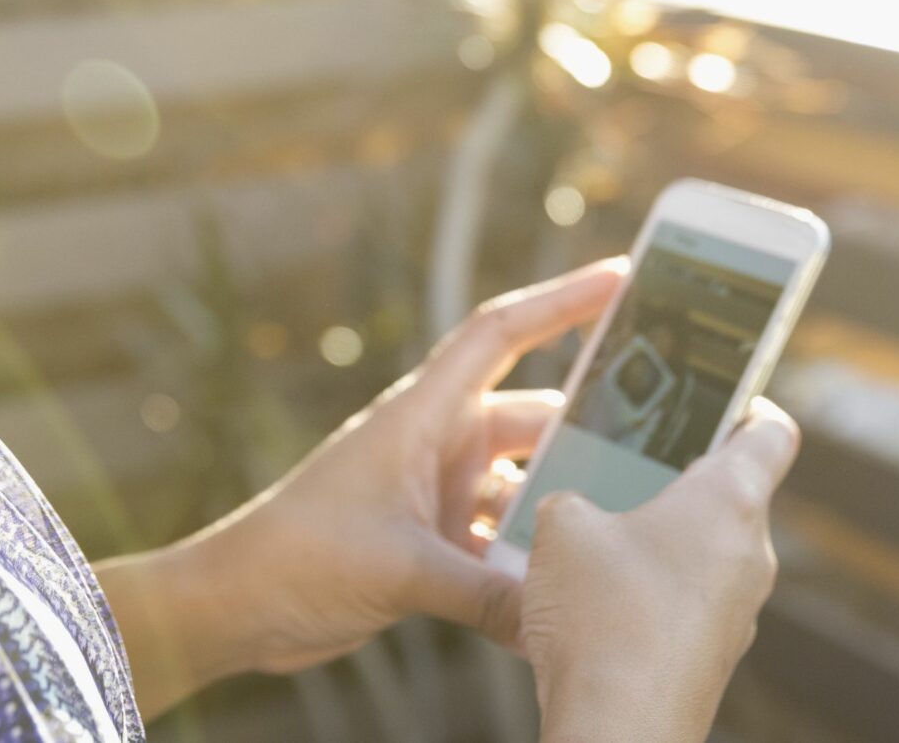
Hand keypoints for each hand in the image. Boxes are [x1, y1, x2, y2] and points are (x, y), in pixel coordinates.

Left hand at [198, 258, 628, 674]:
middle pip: (530, 417)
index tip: (623, 278)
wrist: (233, 607)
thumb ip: (484, 594)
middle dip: (589, 425)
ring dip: (559, 504)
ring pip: (521, 483)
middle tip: (665, 429)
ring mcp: (432, 491)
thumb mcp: (399, 570)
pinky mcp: (427, 541)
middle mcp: (433, 443)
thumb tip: (557, 619)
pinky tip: (564, 585)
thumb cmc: (295, 557)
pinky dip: (527, 558)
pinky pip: (497, 539)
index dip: (561, 300)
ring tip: (624, 518)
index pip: (500, 333)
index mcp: (420, 415)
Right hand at [518, 397, 801, 742]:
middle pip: (729, 496)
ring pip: (705, 554)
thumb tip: (576, 513)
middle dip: (674, 479)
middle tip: (621, 468)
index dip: (747, 406)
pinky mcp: (713, 657)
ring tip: (593, 540)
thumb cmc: (602, 620)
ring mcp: (738, 612)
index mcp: (729, 500)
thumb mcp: (562, 527)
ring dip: (657, 542)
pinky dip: (651, 594)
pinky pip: (688, 605)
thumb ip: (572, 500)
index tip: (719, 397)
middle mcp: (750, 554)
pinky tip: (596, 604)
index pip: (771, 432)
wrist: (617, 731)